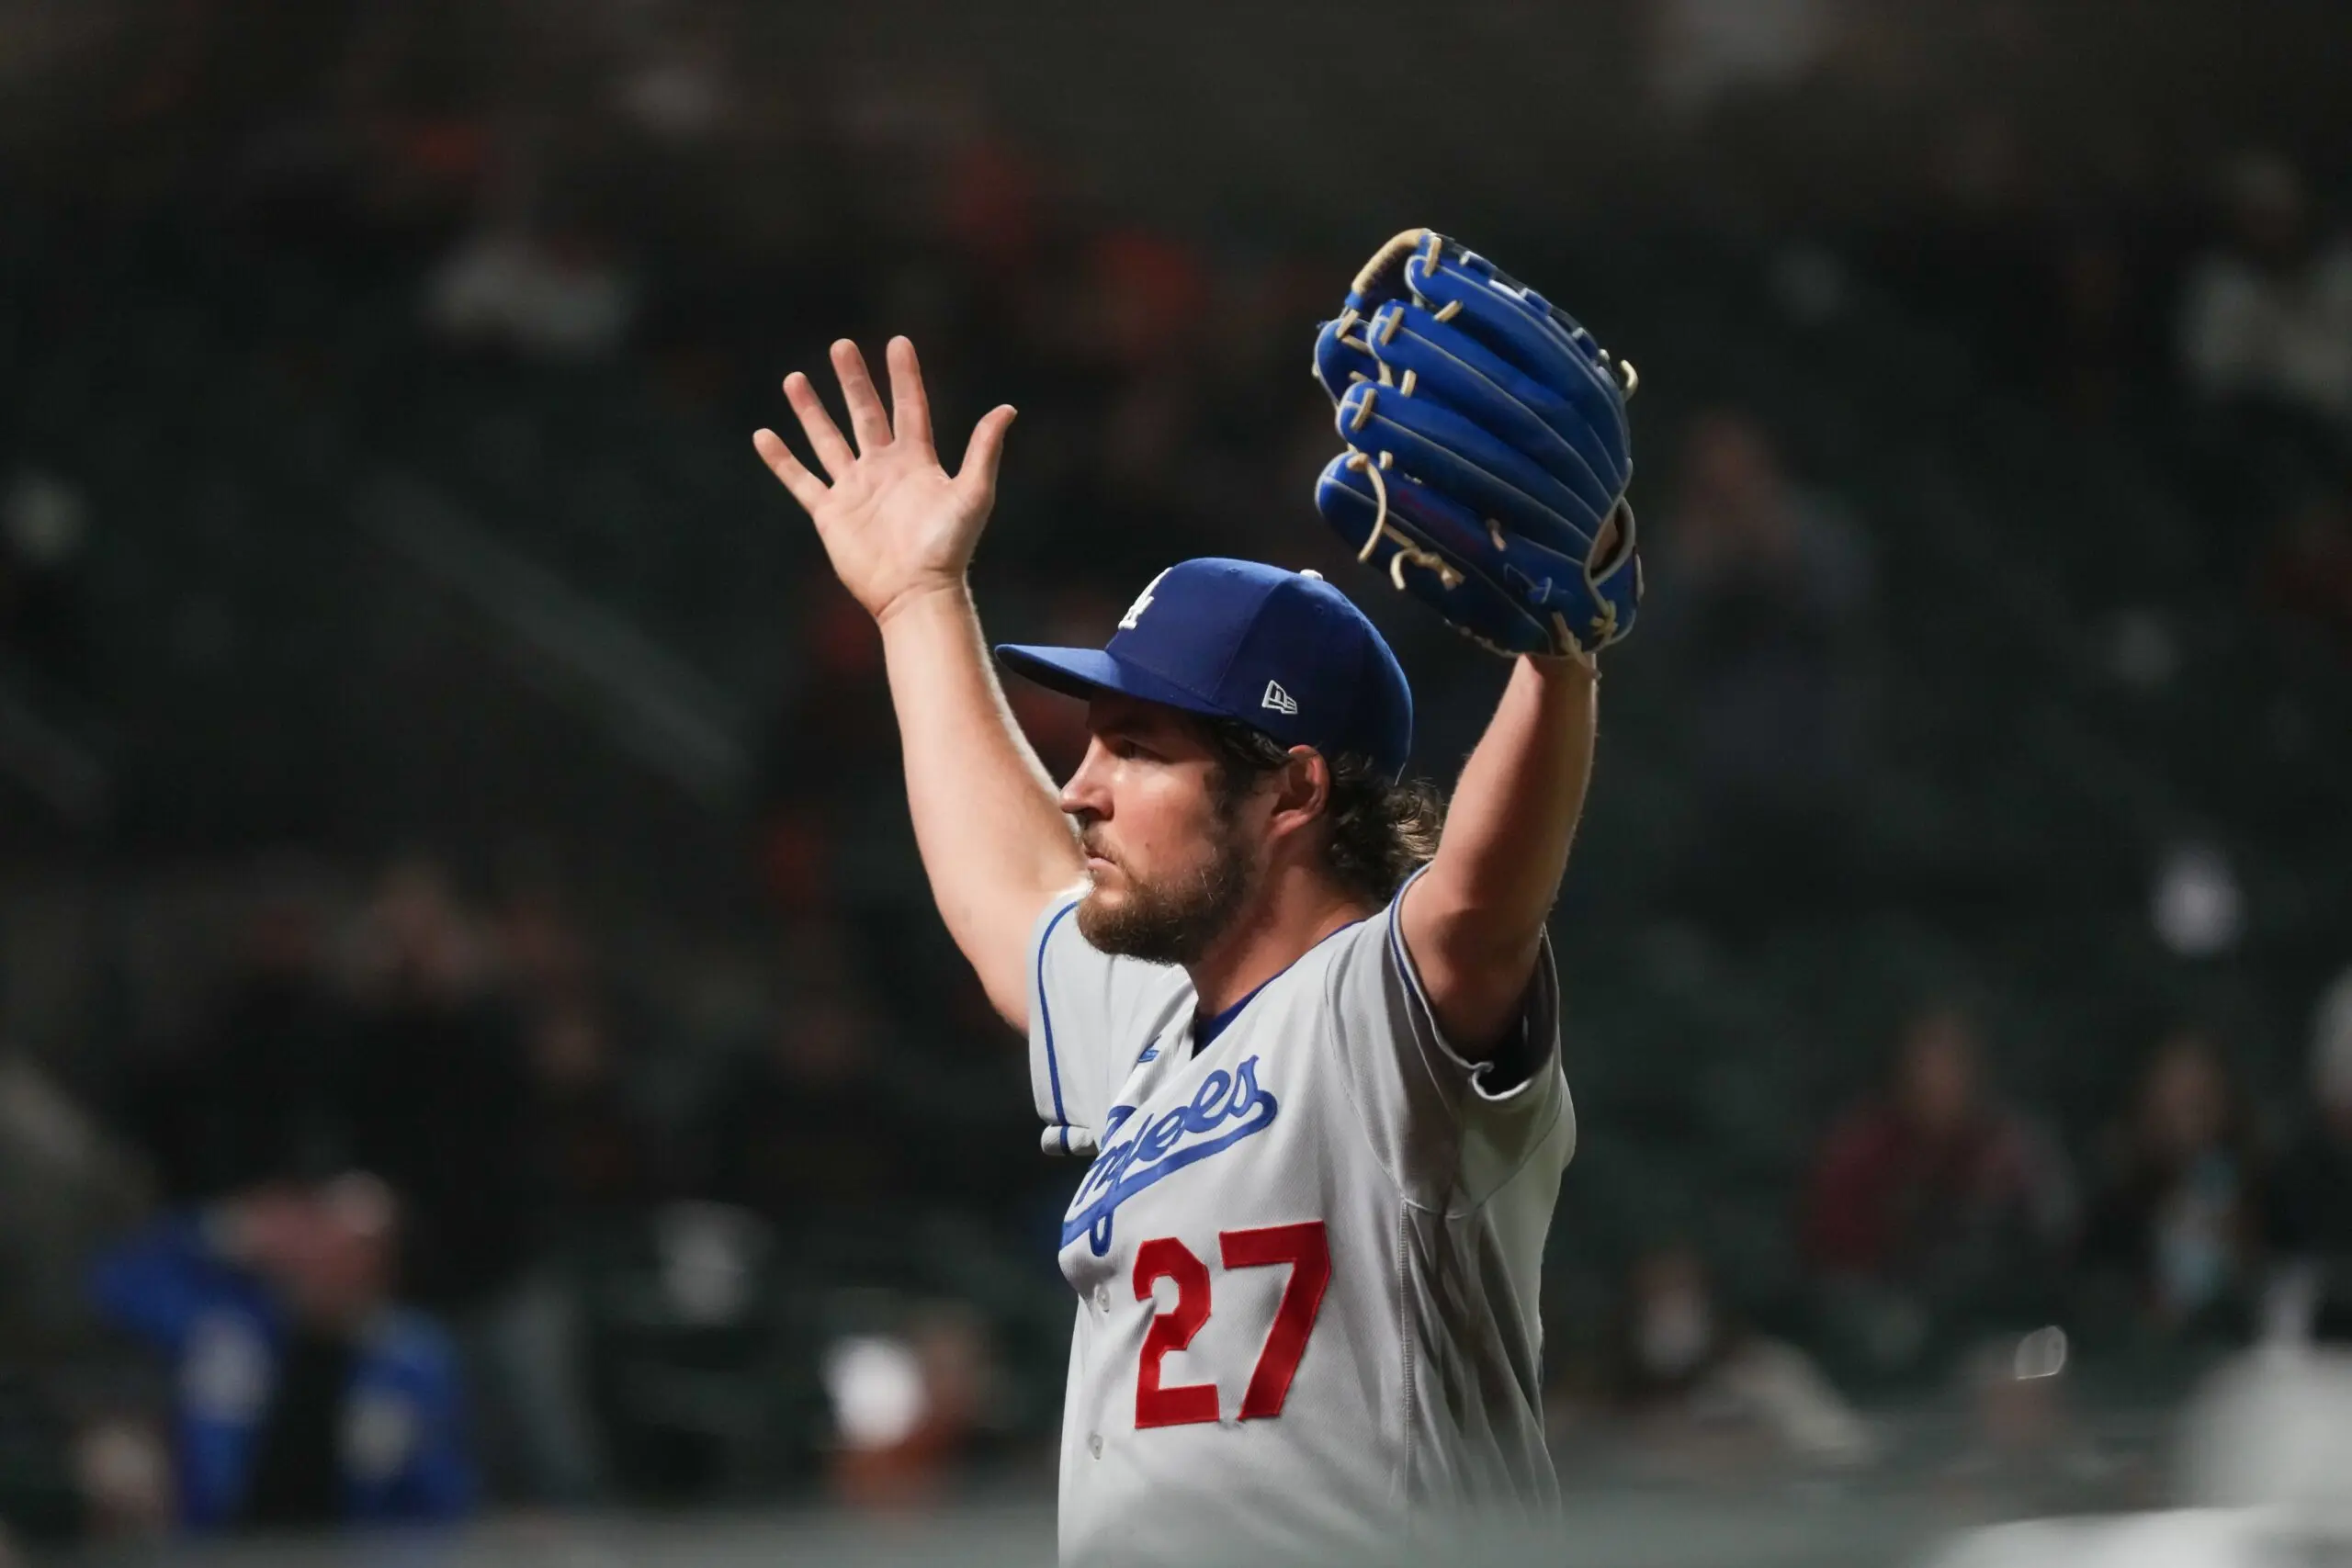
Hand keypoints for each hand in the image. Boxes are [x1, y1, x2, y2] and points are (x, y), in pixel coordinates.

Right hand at [754, 337, 1016, 624]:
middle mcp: (883, 470)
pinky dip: (781, 460)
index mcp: (917, 462)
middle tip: (841, 346)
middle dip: (853, 381)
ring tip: (795, 378)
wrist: (915, 592)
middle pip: (864, 414)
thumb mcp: (973, 494)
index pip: (909, 408)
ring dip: (811, 410)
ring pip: (827, 439)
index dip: (904, 377)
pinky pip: (801, 480)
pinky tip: (763, 436)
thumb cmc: (948, 548)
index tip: (898, 343)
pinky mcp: (830, 513)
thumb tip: (1007, 409)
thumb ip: (984, 450)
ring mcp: (854, 490)